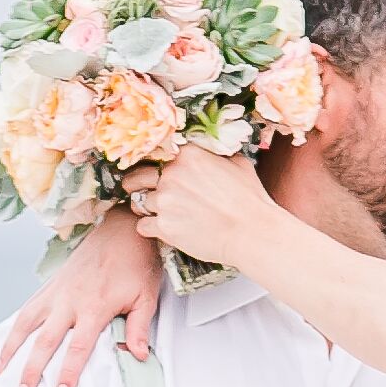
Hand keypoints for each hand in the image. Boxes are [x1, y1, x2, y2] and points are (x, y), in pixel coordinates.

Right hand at [0, 211, 163, 386]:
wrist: (120, 230)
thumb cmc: (135, 264)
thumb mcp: (146, 296)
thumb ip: (139, 327)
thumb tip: (137, 355)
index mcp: (94, 307)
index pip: (79, 347)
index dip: (69, 371)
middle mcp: (69, 300)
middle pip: (44, 341)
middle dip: (31, 370)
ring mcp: (55, 292)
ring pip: (25, 324)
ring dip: (11, 349)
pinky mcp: (50, 286)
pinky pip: (26, 310)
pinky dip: (13, 329)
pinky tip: (6, 346)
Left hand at [131, 146, 273, 268]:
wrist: (250, 232)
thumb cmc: (249, 198)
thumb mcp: (237, 164)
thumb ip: (215, 156)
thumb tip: (212, 154)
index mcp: (187, 154)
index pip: (157, 154)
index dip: (152, 164)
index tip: (151, 171)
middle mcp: (171, 174)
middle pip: (138, 177)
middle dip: (135, 183)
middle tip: (136, 190)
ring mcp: (165, 201)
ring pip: (139, 202)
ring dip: (145, 208)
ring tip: (156, 213)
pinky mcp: (163, 226)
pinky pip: (142, 226)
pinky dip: (149, 228)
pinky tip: (160, 229)